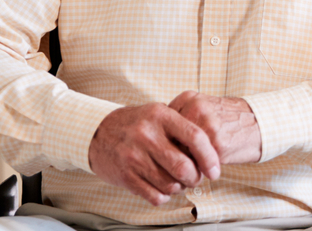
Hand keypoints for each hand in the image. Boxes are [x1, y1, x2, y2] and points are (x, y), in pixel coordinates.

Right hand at [88, 104, 219, 205]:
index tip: (215, 170)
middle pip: (184, 167)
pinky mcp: (125, 175)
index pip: (195, 137)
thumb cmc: (136, 124)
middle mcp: (147, 135)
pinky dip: (164, 196)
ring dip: (179, 188)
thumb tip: (211, 152)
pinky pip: (154, 195)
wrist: (97, 132)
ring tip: (177, 181)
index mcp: (161, 116)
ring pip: (171, 184)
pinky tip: (163, 188)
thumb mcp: (158, 114)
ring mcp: (134, 156)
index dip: (210, 157)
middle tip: (195, 178)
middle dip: (195, 178)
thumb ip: (183, 128)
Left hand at [169, 91, 262, 164]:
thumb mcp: (204, 108)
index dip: (164, 142)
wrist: (261, 123)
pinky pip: (196, 164)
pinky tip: (204, 169)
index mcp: (189, 98)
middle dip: (170, 155)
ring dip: (183, 166)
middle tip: (177, 164)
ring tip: (190, 169)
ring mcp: (206, 126)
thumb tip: (157, 140)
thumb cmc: (230, 119)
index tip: (168, 150)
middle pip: (167, 140)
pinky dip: (197, 171)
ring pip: (179, 154)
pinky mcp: (216, 145)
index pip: (161, 126)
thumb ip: (182, 118)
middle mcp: (196, 109)